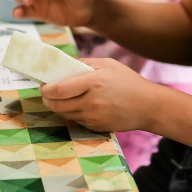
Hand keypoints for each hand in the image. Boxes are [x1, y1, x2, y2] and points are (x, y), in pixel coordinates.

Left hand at [42, 58, 157, 132]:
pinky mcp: (96, 128)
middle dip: (47, 99)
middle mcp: (91, 102)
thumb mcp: (107, 65)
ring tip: (60, 97)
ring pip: (64, 114)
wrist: (148, 106)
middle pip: (57, 105)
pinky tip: (78, 105)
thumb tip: (63, 65)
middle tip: (46, 92)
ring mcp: (94, 117)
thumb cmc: (128, 81)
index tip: (42, 84)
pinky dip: (72, 113)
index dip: (46, 88)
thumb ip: (84, 63)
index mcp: (93, 82)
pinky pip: (76, 120)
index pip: (59, 89)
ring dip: (58, 106)